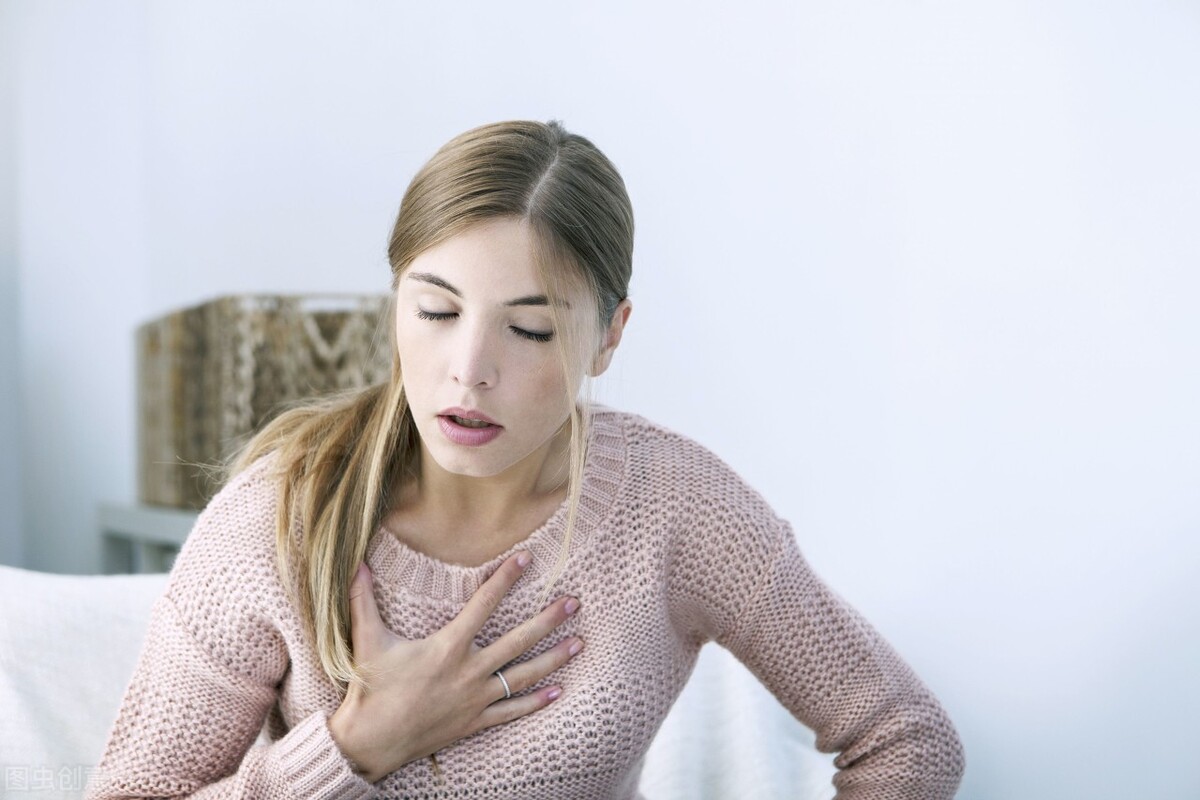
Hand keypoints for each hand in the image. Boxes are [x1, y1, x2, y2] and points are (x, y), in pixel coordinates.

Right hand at [327, 551, 582, 782]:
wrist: (370, 742)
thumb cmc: (370, 688)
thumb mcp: (367, 640)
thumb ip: (362, 600)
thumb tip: (355, 565)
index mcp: (447, 647)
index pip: (484, 605)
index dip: (505, 579)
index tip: (526, 558)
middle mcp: (469, 671)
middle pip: (519, 641)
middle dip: (549, 620)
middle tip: (574, 603)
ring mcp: (475, 699)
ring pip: (524, 676)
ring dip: (554, 659)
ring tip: (579, 643)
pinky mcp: (474, 721)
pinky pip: (512, 711)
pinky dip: (536, 702)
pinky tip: (558, 691)